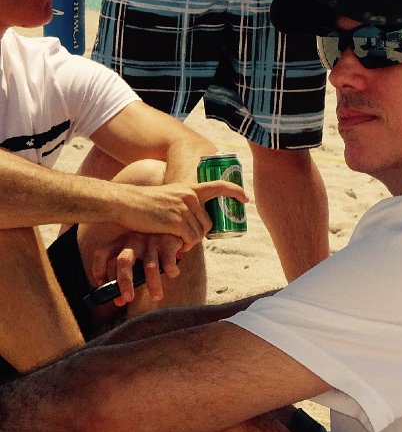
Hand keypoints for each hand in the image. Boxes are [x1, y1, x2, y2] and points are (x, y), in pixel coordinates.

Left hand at [91, 232, 183, 305]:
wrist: (176, 224)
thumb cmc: (152, 246)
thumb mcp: (136, 255)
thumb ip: (128, 275)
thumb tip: (120, 302)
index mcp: (121, 241)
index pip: (103, 253)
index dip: (99, 269)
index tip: (102, 286)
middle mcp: (134, 239)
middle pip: (124, 261)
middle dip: (125, 282)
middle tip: (127, 299)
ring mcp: (151, 240)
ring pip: (150, 267)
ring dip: (154, 285)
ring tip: (156, 297)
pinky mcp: (168, 242)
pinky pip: (169, 264)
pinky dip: (171, 273)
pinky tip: (172, 274)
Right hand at [116, 181, 247, 250]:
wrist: (124, 203)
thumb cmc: (145, 204)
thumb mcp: (169, 197)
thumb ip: (184, 205)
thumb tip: (196, 224)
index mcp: (189, 189)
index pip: (218, 186)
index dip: (235, 191)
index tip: (246, 198)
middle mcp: (190, 197)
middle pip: (208, 222)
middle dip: (200, 234)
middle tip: (186, 239)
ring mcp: (184, 209)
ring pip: (199, 233)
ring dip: (190, 241)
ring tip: (177, 240)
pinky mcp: (177, 221)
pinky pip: (190, 239)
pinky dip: (185, 245)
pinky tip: (176, 244)